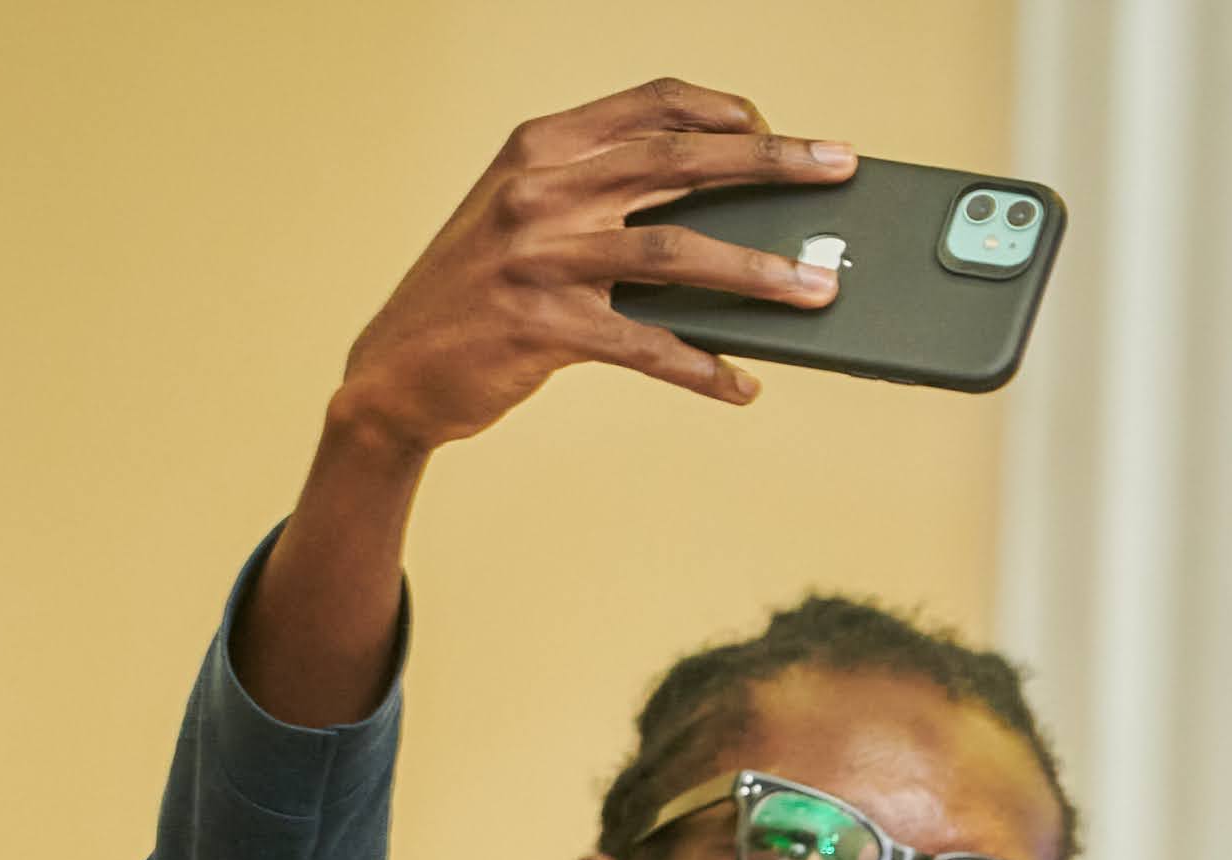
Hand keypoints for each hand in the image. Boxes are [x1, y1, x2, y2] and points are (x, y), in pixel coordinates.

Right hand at [335, 82, 854, 447]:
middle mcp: (539, 188)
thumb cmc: (478, 293)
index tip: (777, 125)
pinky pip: (644, 345)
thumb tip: (723, 218)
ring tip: (817, 290)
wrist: (395, 371)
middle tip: (837, 167)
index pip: (651, 104)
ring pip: (675, 253)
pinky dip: (700, 368)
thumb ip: (605, 201)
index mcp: (540, 146)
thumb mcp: (527, 219)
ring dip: (758, 274)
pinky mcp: (540, 326)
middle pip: (679, 161)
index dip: (723, 109)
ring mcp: (538, 256)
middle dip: (771, 162)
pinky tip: (740, 383)